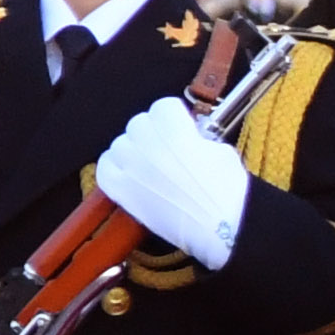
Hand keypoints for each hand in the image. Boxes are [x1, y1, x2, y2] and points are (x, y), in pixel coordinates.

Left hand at [91, 95, 251, 269]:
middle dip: (152, 132)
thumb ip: (197, 138)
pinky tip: (131, 176)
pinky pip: (105, 168)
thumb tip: (187, 137)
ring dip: (133, 150)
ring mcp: (132, 168)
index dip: (174, 116)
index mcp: (175, 130)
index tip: (182, 126)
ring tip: (149, 164)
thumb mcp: (221, 151)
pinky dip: (115, 168)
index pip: (163, 106)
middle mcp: (149, 145)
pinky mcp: (122, 191)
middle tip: (166, 148)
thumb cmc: (230, 191)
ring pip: (119, 144)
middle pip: (138, 123)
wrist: (223, 228)